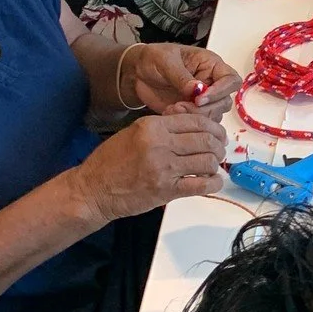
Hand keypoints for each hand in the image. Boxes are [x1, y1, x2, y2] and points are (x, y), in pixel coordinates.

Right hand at [72, 109, 227, 224]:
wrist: (93, 189)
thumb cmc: (111, 160)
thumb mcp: (134, 132)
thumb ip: (162, 126)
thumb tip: (192, 122)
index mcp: (153, 126)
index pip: (196, 121)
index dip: (214, 127)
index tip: (218, 134)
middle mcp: (160, 144)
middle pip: (206, 139)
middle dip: (219, 145)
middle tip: (220, 150)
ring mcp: (164, 168)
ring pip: (207, 161)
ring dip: (216, 163)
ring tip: (213, 166)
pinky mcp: (166, 191)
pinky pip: (201, 185)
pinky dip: (213, 183)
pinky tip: (213, 181)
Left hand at [126, 43, 240, 117]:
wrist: (136, 72)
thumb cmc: (154, 58)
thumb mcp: (165, 61)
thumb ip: (181, 76)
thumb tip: (198, 90)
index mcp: (211, 66)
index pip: (231, 80)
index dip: (221, 91)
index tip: (199, 99)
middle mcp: (212, 84)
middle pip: (224, 102)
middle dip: (204, 109)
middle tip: (180, 106)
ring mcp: (202, 100)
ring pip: (213, 116)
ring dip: (194, 117)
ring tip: (172, 109)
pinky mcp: (191, 113)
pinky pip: (199, 124)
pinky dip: (185, 123)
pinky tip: (169, 114)